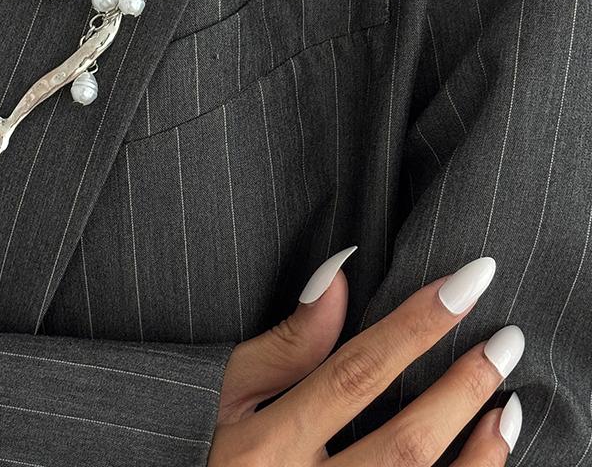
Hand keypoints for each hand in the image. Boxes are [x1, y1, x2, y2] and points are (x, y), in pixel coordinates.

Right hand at [209, 251, 523, 465]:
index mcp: (266, 443)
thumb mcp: (232, 389)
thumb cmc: (215, 444)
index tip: (466, 282)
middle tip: (506, 339)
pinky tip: (491, 447)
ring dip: (481, 448)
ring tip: (509, 396)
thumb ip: (287, 341)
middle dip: (463, 385)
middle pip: (403, 441)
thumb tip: (337, 275)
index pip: (355, 373)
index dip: (415, 325)